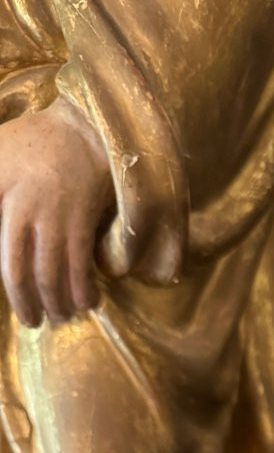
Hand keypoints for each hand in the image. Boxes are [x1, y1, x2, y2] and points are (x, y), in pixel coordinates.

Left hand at [0, 97, 114, 327]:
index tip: (3, 301)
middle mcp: (20, 207)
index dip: (3, 278)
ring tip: (58, 317)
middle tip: (31, 321)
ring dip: (54, 302)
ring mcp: (53, 216)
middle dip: (23, 301)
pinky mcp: (81, 221)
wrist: (82, 131)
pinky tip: (85, 303)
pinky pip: (79, 265)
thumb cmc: (31, 145)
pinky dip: (82, 289)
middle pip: (15, 269)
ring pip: (48, 273)